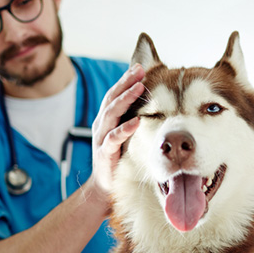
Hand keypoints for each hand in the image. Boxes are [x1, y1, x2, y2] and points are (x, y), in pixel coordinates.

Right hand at [90, 64, 144, 196]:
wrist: (105, 186)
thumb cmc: (119, 159)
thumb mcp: (126, 135)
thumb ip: (133, 119)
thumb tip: (152, 103)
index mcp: (107, 119)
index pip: (115, 94)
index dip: (126, 80)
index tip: (140, 67)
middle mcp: (102, 125)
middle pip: (112, 98)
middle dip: (126, 82)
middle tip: (140, 69)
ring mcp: (102, 138)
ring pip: (112, 113)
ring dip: (126, 99)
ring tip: (139, 87)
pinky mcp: (105, 154)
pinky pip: (115, 138)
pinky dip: (125, 129)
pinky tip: (137, 122)